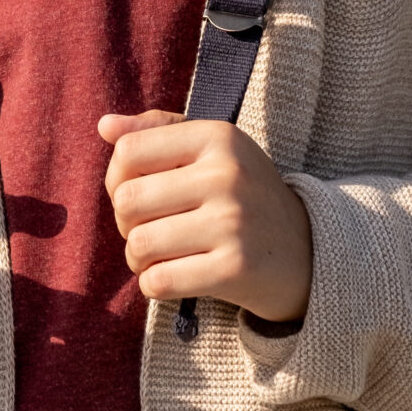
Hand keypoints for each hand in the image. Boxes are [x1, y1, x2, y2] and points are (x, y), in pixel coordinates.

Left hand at [99, 110, 311, 325]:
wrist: (307, 253)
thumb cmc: (243, 197)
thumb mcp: (212, 151)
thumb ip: (157, 131)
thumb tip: (104, 125)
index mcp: (217, 137)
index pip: (128, 152)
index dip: (117, 179)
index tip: (139, 195)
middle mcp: (227, 174)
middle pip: (127, 200)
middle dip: (126, 223)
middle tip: (150, 231)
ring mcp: (234, 222)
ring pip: (139, 244)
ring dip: (139, 259)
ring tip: (159, 257)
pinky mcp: (236, 268)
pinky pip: (159, 281)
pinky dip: (154, 285)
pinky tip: (172, 279)